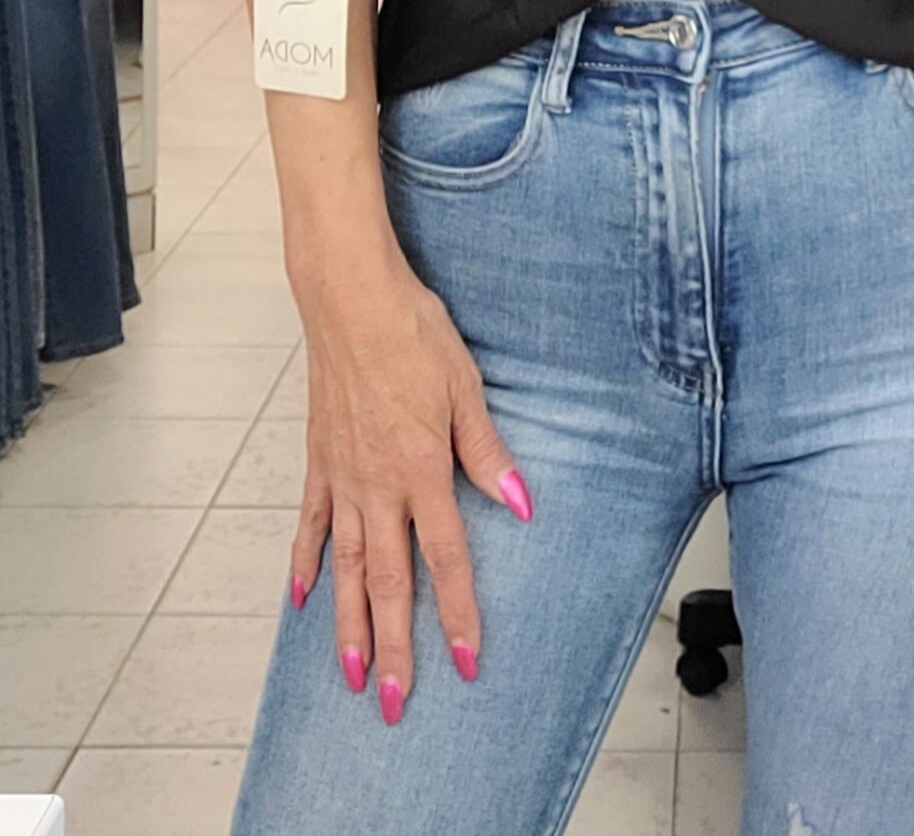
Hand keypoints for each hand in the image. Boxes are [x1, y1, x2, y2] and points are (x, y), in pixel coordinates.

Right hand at [289, 245, 533, 720]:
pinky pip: (312, 524)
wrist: (348, 298)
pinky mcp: (318, 460)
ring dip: (348, 626)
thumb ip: (487, 451)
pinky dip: (306, 564)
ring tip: (348, 677)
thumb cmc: (413, 332)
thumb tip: (521, 505)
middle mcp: (378, 486)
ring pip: (347, 568)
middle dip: (394, 647)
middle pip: (389, 582)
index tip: (467, 662)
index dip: (459, 614)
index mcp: (421, 469)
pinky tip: (304, 598)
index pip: (446, 558)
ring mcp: (342, 477)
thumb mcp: (465, 385)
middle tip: (394, 704)